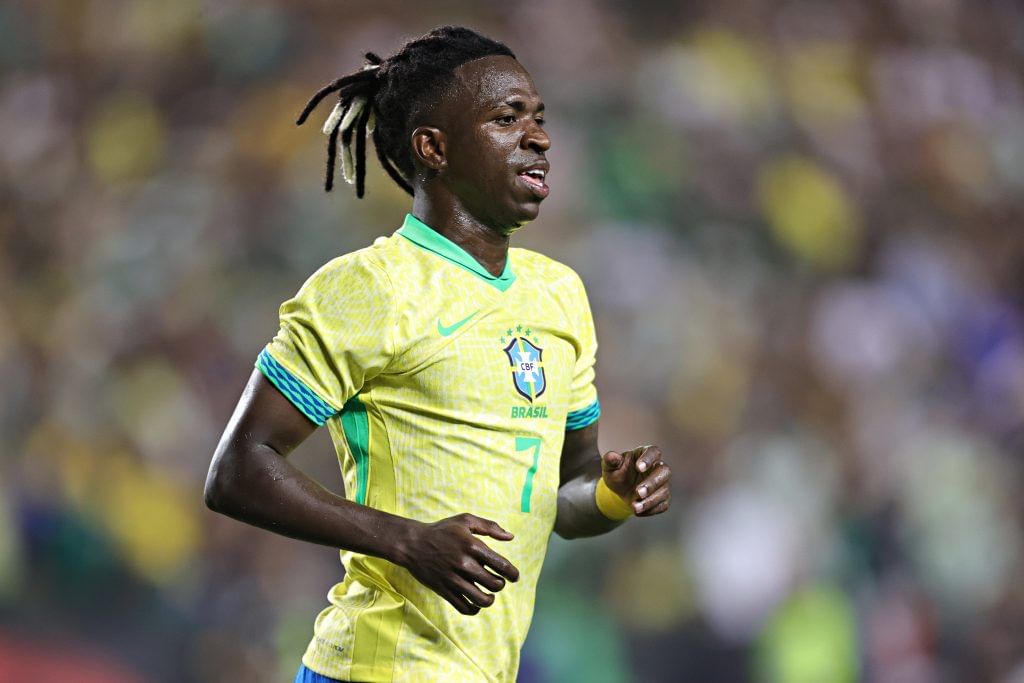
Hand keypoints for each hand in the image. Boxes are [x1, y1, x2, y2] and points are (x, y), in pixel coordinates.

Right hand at [394, 513, 519, 615]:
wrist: (413, 543)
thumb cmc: (442, 530)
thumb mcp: (465, 520)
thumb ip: (490, 527)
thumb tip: (510, 537)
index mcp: (472, 546)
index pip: (501, 565)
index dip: (512, 573)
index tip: (514, 577)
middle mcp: (464, 564)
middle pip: (494, 584)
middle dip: (501, 584)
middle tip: (498, 581)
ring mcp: (453, 579)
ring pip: (481, 599)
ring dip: (490, 599)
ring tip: (489, 594)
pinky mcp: (444, 590)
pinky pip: (464, 608)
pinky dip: (475, 609)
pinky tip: (476, 603)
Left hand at [601, 445, 671, 515]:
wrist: (620, 489)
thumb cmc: (617, 473)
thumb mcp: (609, 467)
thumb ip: (610, 460)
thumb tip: (613, 456)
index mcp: (644, 455)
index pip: (653, 452)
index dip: (648, 459)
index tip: (639, 467)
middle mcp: (657, 467)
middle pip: (664, 471)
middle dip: (652, 483)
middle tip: (639, 492)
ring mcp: (662, 483)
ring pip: (664, 490)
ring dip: (650, 500)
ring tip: (634, 507)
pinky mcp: (663, 498)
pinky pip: (663, 505)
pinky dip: (651, 510)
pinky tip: (638, 511)